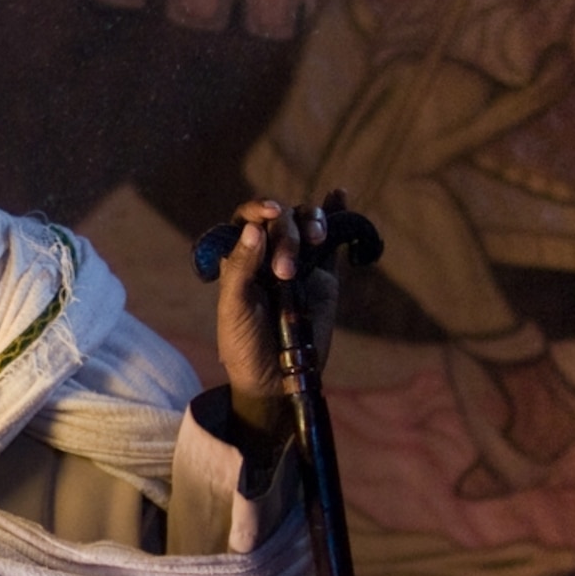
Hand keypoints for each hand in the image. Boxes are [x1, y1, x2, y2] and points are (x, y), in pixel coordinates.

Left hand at [214, 199, 329, 441]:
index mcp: (240, 259)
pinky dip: (335, 215)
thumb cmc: (244, 346)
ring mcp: (299, 262)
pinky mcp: (324, 276)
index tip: (270, 215)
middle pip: (281, 220)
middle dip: (286, 236)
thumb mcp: (234, 309)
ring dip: (313, 222)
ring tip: (317, 239)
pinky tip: (340, 195)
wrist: (275, 380)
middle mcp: (268, 254)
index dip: (258, 209)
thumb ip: (241, 269)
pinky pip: (332, 242)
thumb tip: (254, 228)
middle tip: (286, 271)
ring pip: (306, 224)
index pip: (248, 220)